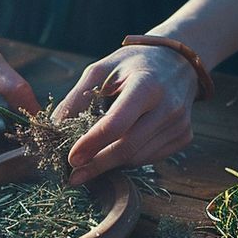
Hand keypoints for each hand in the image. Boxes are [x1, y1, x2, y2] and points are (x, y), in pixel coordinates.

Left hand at [53, 45, 197, 185]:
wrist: (177, 62)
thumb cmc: (134, 64)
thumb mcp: (102, 69)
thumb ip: (77, 98)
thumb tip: (53, 128)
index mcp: (146, 85)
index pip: (117, 124)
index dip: (91, 144)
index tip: (71, 159)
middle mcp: (168, 106)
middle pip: (127, 148)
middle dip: (97, 164)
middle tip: (74, 175)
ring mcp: (180, 124)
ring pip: (137, 158)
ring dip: (111, 161)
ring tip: (93, 156)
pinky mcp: (184, 136)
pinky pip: (150, 158)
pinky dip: (130, 157)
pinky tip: (120, 145)